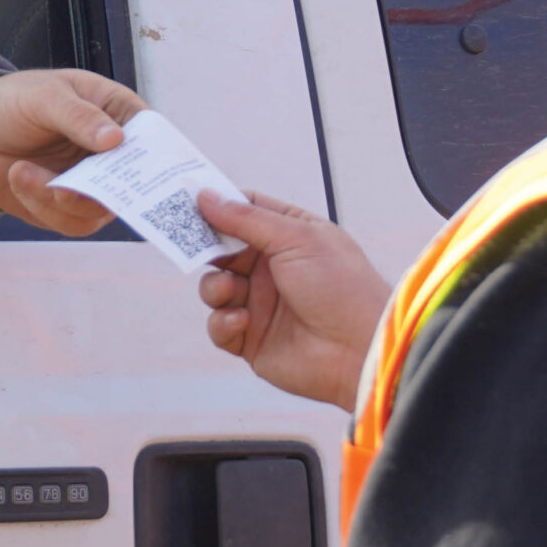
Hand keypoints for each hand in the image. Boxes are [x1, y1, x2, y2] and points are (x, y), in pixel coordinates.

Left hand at [0, 69, 147, 234]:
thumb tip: (115, 139)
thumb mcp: (44, 96)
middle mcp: (114, 153)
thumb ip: (78, 117)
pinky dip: (42, 207)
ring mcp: (94, 183)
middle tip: (61, 190)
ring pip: (99, 211)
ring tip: (21, 171)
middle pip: (134, 186)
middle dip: (97, 192)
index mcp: (119, 113)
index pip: (153, 139)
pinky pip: (71, 222)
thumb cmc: (13, 100)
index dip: (156, 161)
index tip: (137, 176)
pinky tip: (19, 178)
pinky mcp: (69, 207)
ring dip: (57, 199)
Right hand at [197, 191, 389, 410]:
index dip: (217, 204)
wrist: (360, 350)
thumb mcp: (296, 239)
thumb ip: (247, 219)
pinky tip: (242, 321)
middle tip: (186, 243)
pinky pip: (219, 325)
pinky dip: (223, 321)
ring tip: (229, 291)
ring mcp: (261, 304)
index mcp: (290, 236)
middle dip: (204, 247)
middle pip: (221, 250)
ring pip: (214, 287)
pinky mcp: (252, 339)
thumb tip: (206, 196)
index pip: (245, 211)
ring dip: (214, 287)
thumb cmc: (342, 287)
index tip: (188, 199)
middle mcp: (273, 268)